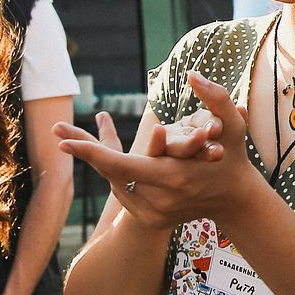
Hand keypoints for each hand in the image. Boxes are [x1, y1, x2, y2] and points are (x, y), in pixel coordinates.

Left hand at [54, 74, 264, 229]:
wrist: (234, 199)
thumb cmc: (234, 158)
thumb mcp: (232, 126)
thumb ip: (216, 98)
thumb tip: (194, 74)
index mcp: (175, 177)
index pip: (121, 165)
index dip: (90, 152)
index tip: (62, 141)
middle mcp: (161, 200)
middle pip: (111, 174)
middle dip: (85, 152)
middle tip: (59, 134)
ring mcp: (154, 214)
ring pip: (115, 185)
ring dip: (98, 163)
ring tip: (74, 142)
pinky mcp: (150, 220)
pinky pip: (123, 193)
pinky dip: (112, 175)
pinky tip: (99, 159)